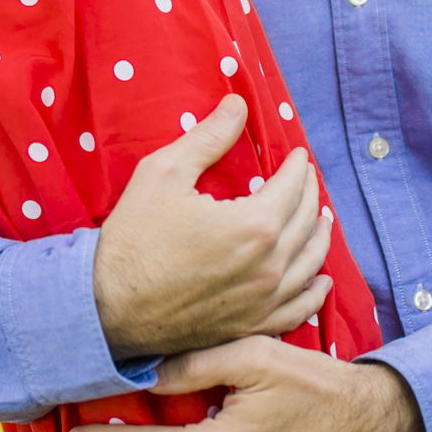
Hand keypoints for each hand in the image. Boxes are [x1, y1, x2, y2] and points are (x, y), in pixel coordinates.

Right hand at [92, 96, 333, 358]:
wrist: (110, 307)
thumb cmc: (134, 237)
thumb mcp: (164, 172)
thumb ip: (208, 137)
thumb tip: (238, 105)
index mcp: (255, 224)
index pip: (292, 187)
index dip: (298, 167)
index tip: (297, 156)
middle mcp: (270, 265)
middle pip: (307, 223)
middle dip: (311, 195)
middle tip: (307, 180)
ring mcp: (264, 301)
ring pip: (311, 264)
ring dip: (320, 237)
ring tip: (321, 220)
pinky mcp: (253, 326)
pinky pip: (299, 309)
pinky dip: (315, 292)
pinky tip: (319, 282)